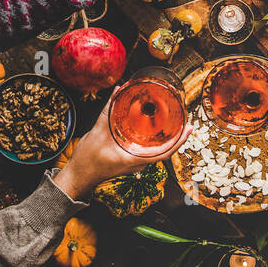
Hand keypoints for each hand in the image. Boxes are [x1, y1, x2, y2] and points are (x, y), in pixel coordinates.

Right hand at [52, 98, 189, 200]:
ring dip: (166, 138)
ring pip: (156, 150)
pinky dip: (153, 140)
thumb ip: (108, 111)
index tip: (189, 129)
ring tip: (174, 122)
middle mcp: (138, 163)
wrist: (78, 176)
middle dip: (175, 136)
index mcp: (134, 160)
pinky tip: (154, 129)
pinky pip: (147, 150)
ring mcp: (134, 163)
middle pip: (163, 150)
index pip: (164, 153)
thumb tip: (118, 91)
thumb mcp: (97, 132)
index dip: (179, 141)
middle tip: (184, 119)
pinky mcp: (129, 160)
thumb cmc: (87, 160)